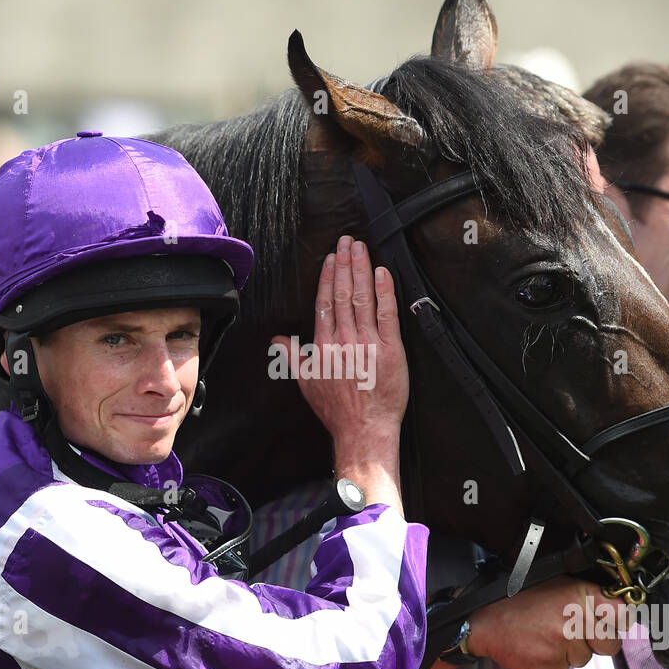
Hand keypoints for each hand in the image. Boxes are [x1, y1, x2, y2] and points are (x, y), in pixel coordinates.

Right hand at [272, 236, 408, 507]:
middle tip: (347, 240)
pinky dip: (385, 291)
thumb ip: (291, 356)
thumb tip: (278, 338)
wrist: (364, 429)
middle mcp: (344, 340)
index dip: (328, 277)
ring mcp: (368, 343)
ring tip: (361, 248)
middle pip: (344, 293)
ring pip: (363, 298)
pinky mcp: (391, 349)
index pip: (325, 302)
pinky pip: (387, 314)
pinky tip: (382, 272)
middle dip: (345, 263)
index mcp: (323, 346)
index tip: (331, 258)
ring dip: (362, 269)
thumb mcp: (306, 383)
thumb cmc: (336, 410)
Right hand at [466, 577, 624, 668]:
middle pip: (611, 643)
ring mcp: (564, 644)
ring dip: (573, 650)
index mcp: (579, 595)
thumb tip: (615, 605)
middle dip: (598, 641)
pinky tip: (540, 645)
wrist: (485, 621)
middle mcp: (575, 619)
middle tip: (579, 631)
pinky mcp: (552, 664)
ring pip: (586, 657)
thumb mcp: (556, 583)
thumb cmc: (517, 599)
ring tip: (550, 634)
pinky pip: (565, 667)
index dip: (619, 619)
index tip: (613, 621)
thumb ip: (586, 595)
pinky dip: (555, 660)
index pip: (622, 613)